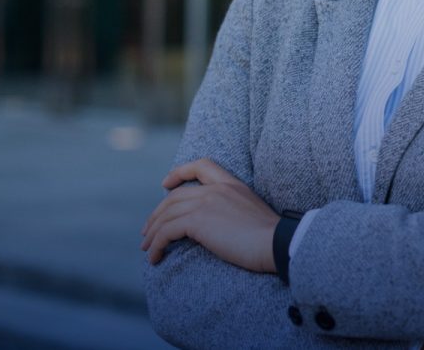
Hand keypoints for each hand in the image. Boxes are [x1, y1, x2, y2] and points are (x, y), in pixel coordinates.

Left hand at [140, 157, 279, 272]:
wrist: (276, 243)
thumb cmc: (270, 236)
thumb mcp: (251, 212)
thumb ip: (232, 210)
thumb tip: (216, 225)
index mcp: (232, 184)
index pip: (202, 165)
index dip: (179, 172)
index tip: (165, 185)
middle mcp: (216, 189)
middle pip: (174, 196)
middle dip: (157, 214)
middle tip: (149, 231)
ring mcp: (206, 203)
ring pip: (166, 215)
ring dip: (153, 233)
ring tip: (147, 249)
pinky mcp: (197, 221)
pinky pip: (166, 232)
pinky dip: (156, 245)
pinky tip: (155, 257)